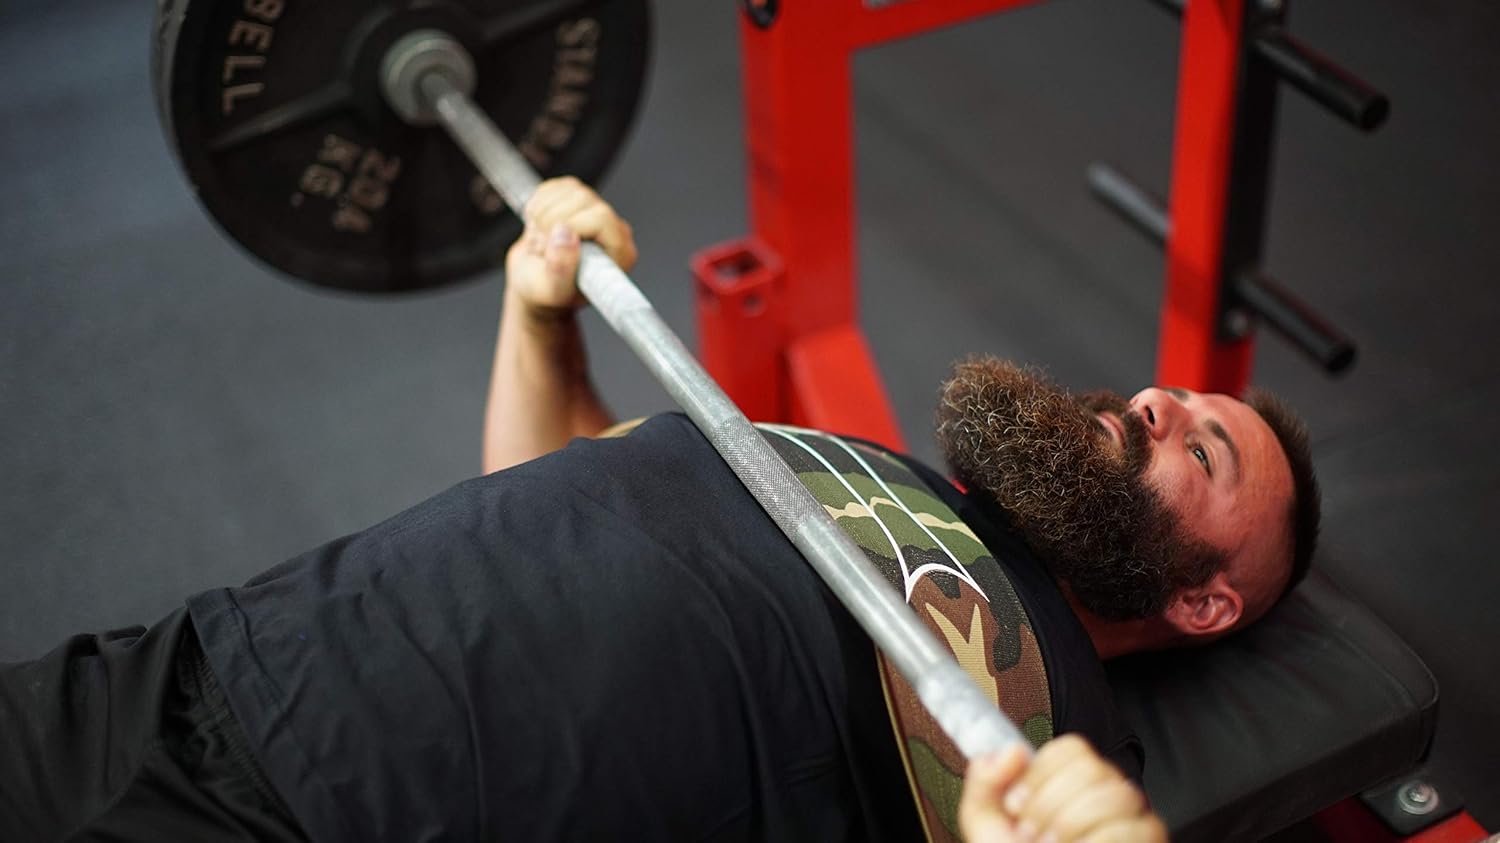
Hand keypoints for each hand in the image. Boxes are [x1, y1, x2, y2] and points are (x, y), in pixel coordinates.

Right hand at [504, 177, 637, 315]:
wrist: (533, 280)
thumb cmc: (546, 290)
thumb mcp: (551, 291)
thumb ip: (560, 269)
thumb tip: (564, 235)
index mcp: (620, 253)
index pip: (601, 219)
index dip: (571, 227)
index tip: (552, 248)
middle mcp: (614, 229)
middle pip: (583, 200)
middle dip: (551, 222)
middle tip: (542, 248)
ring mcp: (595, 210)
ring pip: (569, 190)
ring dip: (542, 215)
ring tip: (541, 241)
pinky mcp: (576, 198)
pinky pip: (555, 187)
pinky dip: (538, 205)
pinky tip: (539, 228)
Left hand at [959, 735, 1166, 842]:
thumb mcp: (986, 826)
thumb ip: (986, 782)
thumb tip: (1012, 751)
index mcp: (1069, 785)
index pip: (1072, 748)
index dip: (1039, 773)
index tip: (1015, 805)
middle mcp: (1104, 797)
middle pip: (1093, 767)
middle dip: (1050, 804)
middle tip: (1031, 835)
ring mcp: (1131, 822)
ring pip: (1118, 794)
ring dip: (1072, 824)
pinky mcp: (1148, 840)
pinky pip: (1138, 828)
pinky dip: (1098, 841)